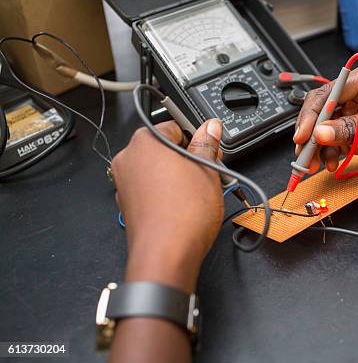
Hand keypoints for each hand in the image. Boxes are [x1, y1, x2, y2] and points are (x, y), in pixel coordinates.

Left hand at [111, 119, 223, 292]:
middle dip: (185, 157)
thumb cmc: (183, 214)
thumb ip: (207, 144)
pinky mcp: (127, 204)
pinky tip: (183, 205)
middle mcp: (128, 158)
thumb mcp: (207, 170)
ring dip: (176, 175)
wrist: (166, 255)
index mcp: (145, 141)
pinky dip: (164, 192)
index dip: (196, 138)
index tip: (208, 150)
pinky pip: (149, 189)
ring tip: (198, 192)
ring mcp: (124, 183)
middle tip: (208, 172)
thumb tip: (210, 128)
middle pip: (163, 148)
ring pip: (156, 169)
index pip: (174, 126)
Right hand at [293, 59, 357, 171]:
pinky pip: (338, 145)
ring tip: (318, 163)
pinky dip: (331, 155)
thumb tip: (323, 133)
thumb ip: (354, 127)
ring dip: (320, 148)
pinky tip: (331, 163)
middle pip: (323, 113)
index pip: (329, 94)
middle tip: (304, 152)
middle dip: (311, 133)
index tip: (304, 134)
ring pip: (327, 132)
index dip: (313, 115)